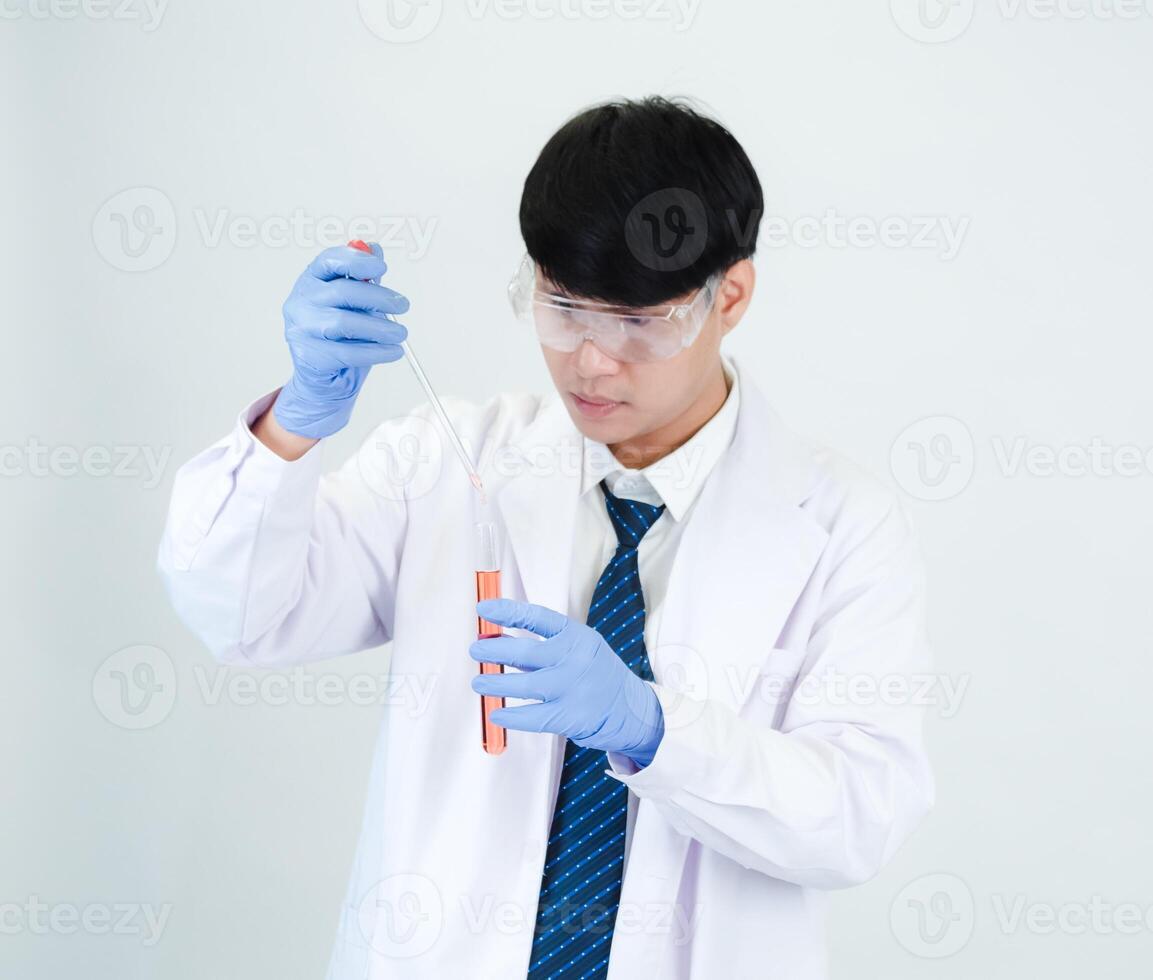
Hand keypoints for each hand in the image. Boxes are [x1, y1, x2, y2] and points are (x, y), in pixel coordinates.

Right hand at [273, 242, 409, 438]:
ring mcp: (301, 328)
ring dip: (379, 328)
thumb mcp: (354, 303)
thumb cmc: (342, 334)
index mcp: (312, 279)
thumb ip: (363, 278)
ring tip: (401, 334)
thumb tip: (376, 249)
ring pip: (343, 323)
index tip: (382, 267)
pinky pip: (347, 352)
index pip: (329, 260)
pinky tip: (394, 352)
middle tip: (403, 305)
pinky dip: (376, 352)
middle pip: (341, 292)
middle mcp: (300, 300)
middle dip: (378, 298)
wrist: (325, 376)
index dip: (356, 260)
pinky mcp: (308, 356)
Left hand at [469, 598, 664, 766]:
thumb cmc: (597, 675)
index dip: (508, 611)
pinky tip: (497, 714)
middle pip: (526, 652)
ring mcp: (574, 688)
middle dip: (495, 651)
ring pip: (525, 685)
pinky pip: (533, 716)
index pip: (537, 618)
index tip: (484, 609)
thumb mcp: (577, 650)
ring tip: (479, 682)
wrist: (632, 710)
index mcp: (576, 636)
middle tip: (476, 650)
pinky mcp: (571, 717)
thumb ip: (539, 647)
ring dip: (496, 684)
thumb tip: (495, 641)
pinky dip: (511, 716)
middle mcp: (575, 659)